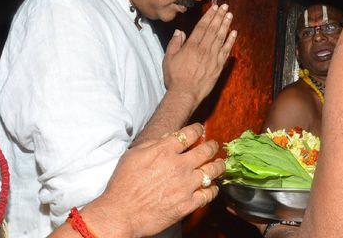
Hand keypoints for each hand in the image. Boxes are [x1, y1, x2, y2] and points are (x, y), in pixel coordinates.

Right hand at [90, 123, 224, 237]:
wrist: (121, 213)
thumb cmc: (123, 184)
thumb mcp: (133, 155)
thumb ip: (153, 144)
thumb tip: (169, 137)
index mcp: (165, 151)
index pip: (189, 134)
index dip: (197, 129)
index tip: (199, 129)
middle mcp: (179, 165)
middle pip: (206, 151)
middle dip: (212, 146)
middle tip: (214, 146)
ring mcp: (186, 185)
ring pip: (212, 171)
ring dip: (218, 166)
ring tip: (220, 164)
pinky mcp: (188, 204)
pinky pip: (208, 194)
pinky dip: (213, 189)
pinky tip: (212, 187)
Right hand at [163, 4, 236, 107]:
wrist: (185, 93)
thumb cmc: (175, 77)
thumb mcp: (169, 58)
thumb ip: (174, 44)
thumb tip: (179, 32)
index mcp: (191, 45)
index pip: (202, 27)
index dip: (209, 16)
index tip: (214, 8)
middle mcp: (204, 49)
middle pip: (213, 29)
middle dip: (219, 16)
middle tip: (225, 7)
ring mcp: (213, 57)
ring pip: (221, 37)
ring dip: (226, 25)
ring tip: (229, 15)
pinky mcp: (219, 66)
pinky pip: (226, 50)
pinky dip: (230, 41)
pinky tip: (234, 33)